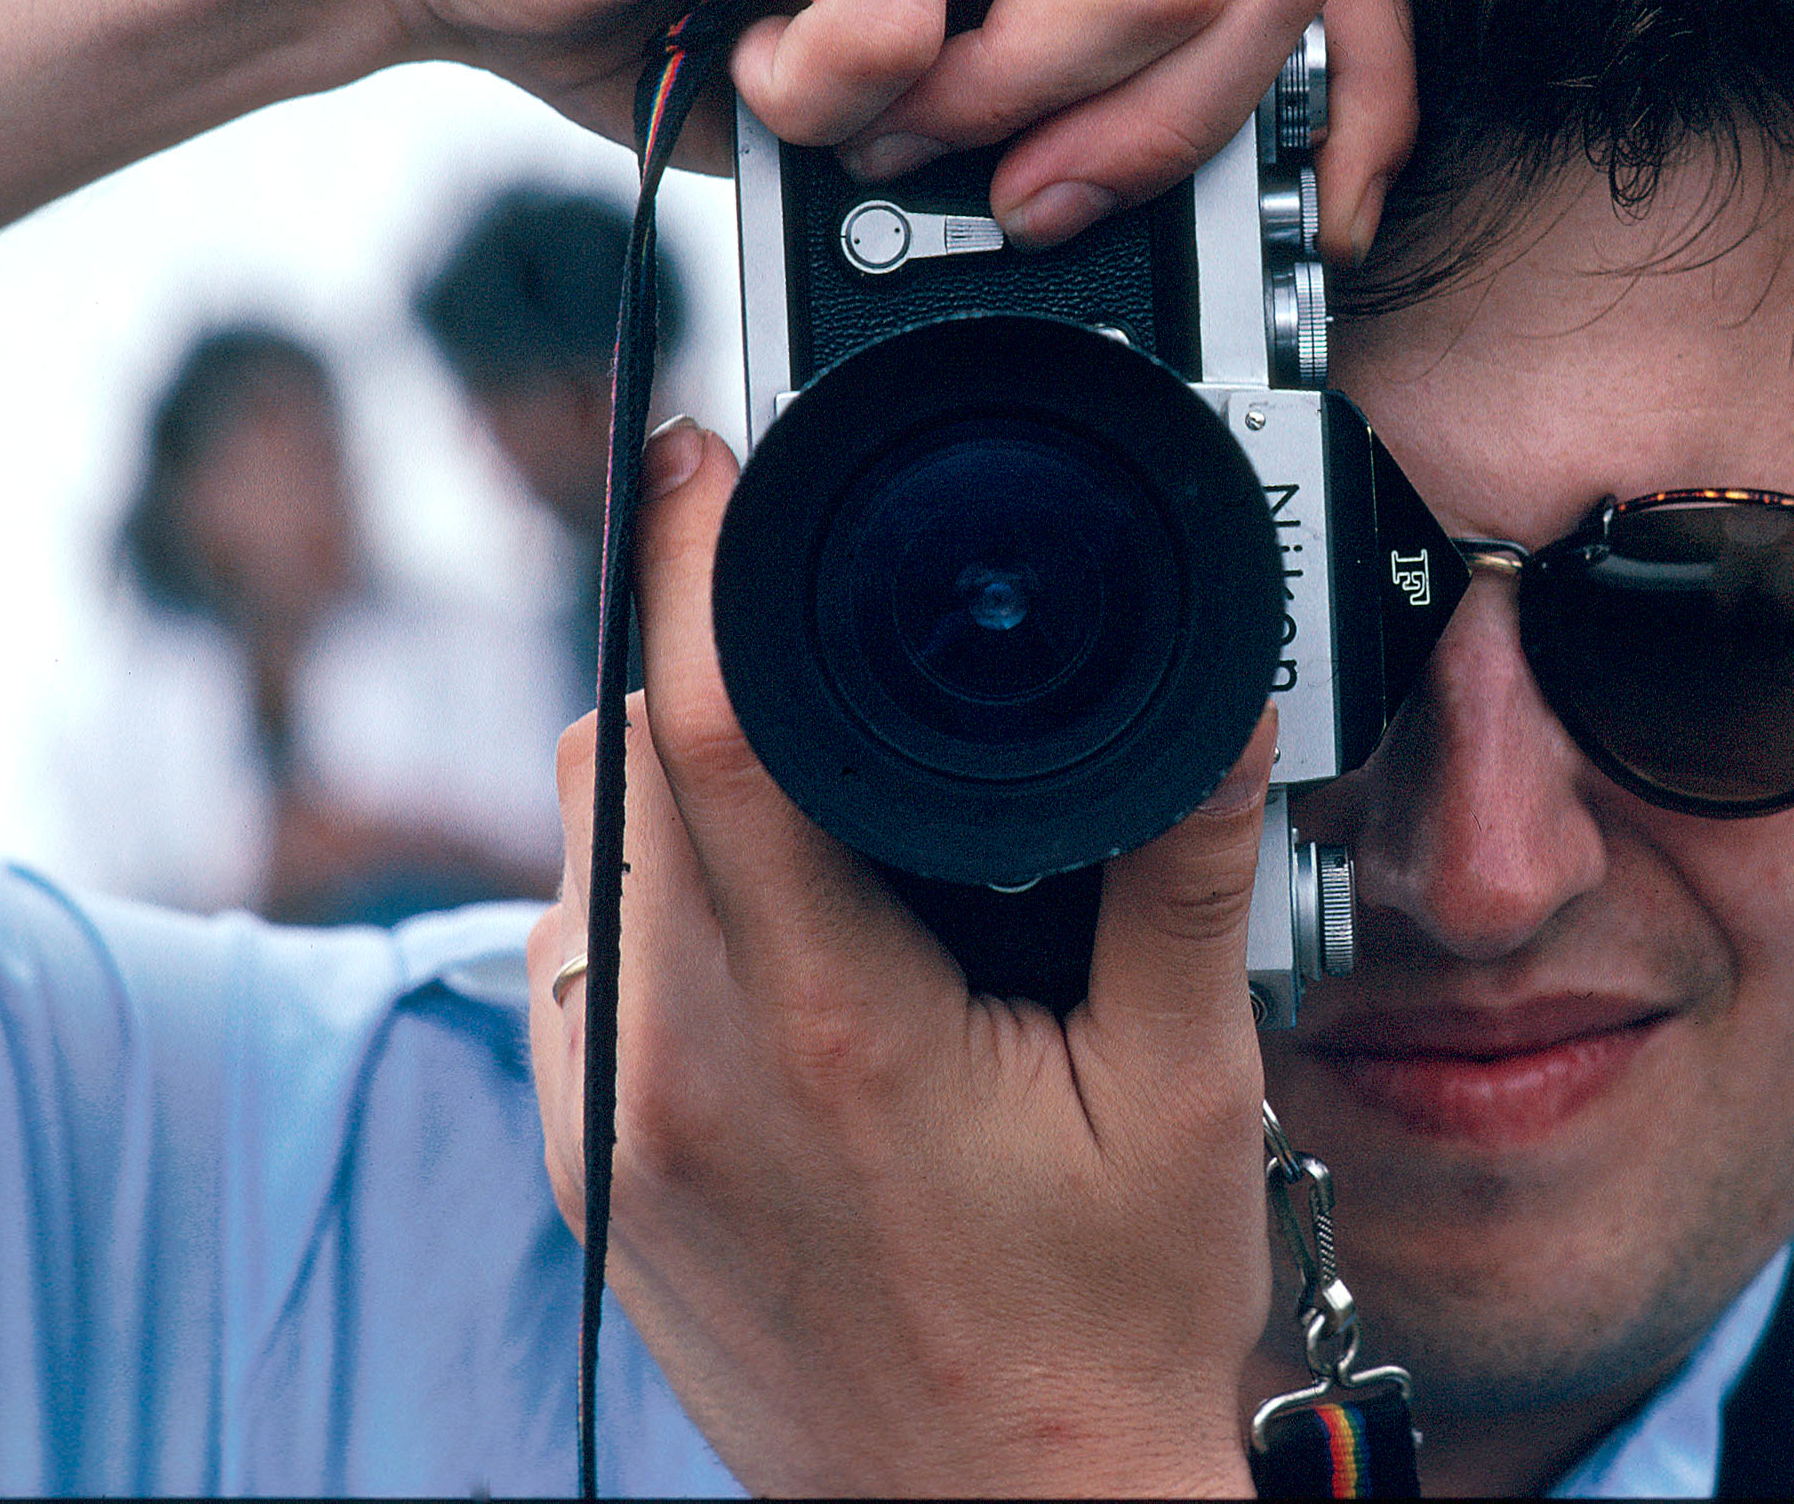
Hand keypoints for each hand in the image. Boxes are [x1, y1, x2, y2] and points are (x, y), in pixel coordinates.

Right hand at [0, 0, 1413, 341]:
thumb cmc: (694, 8)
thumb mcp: (921, 94)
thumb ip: (1056, 128)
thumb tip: (1192, 255)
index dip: (1354, 102)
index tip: (1313, 237)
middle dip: (1154, 139)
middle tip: (1007, 192)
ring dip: (988, 113)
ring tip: (858, 111)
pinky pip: (923, 16)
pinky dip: (832, 97)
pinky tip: (760, 67)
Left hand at [526, 419, 1272, 1496]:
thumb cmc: (1104, 1332)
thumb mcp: (1183, 1091)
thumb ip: (1181, 876)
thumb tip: (1222, 698)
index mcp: (832, 1029)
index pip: (710, 732)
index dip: (690, 563)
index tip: (707, 461)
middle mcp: (677, 1074)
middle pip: (623, 762)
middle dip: (693, 651)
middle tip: (794, 598)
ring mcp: (609, 1134)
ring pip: (582, 852)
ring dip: (666, 771)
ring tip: (803, 763)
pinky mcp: (589, 1180)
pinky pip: (572, 961)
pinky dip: (643, 888)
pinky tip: (757, 907)